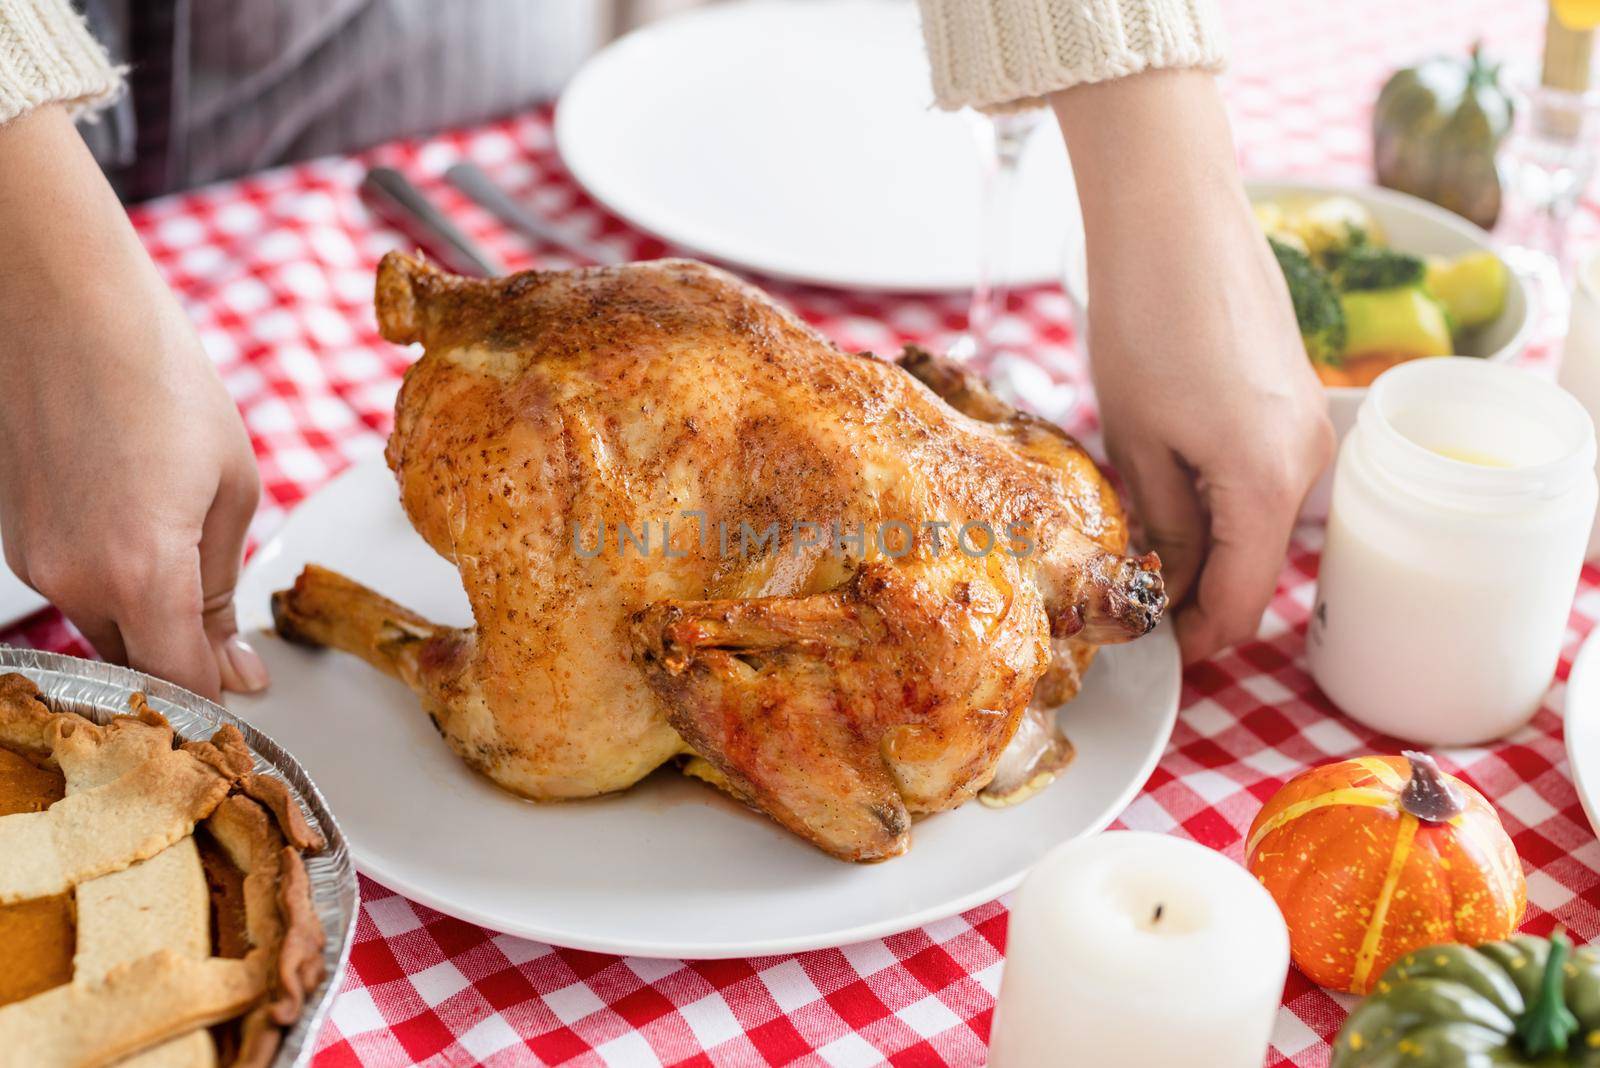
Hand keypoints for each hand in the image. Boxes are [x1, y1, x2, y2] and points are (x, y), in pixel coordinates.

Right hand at [0, 106, 266, 698]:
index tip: (252, 697)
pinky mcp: (15, 540)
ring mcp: (34, 563)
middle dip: (188, 665)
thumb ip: (224, 591)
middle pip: (140, 669)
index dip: (223, 703)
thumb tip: (236, 667)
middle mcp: (73, 581)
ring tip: (191, 565)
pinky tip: (146, 537)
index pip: (184, 686)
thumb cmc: (159, 379)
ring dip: (152, 625)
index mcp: (140, 573)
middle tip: (235, 643)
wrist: (64, 306)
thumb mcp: (232, 488)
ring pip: (106, 631)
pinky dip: (116, 588)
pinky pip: (76, 592)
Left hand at [1052, 71, 1333, 662]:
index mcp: (1268, 484)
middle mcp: (1307, 463)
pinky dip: (1220, 498)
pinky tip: (1165, 486)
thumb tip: (1168, 582)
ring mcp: (1308, 428)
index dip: (1196, 638)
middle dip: (1197, 591)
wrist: (1173, 212)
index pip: (1239, 600)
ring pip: (1257, 520)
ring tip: (1136, 542)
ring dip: (1206, 543)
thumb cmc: (1145, 317)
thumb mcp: (1136, 437)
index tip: (1149, 650)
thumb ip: (1162, 522)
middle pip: (1255, 563)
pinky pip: (1262, 475)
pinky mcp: (1294, 399)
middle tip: (1128, 599)